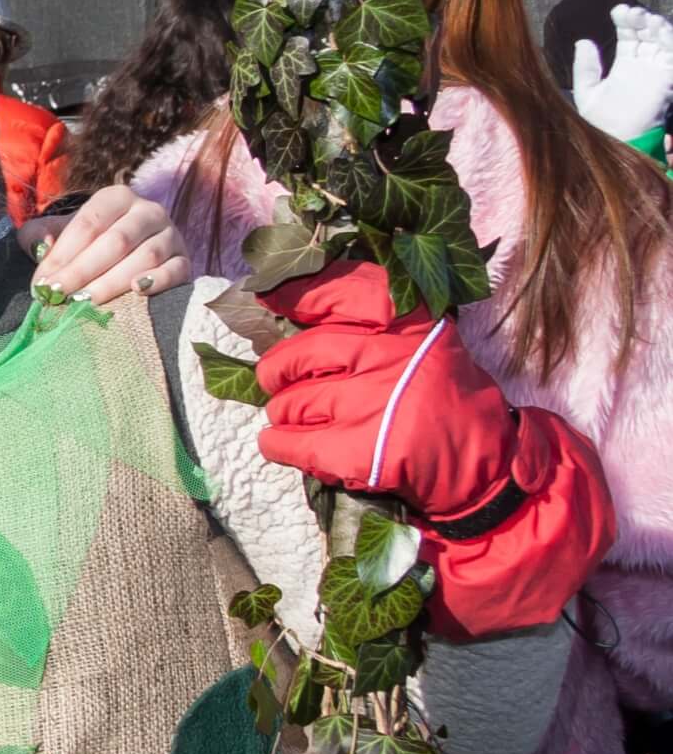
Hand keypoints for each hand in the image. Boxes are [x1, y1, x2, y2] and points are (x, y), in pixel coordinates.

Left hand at [21, 183, 189, 302]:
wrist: (130, 256)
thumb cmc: (87, 244)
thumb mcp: (59, 232)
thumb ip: (38, 235)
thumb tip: (40, 248)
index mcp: (116, 198)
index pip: (88, 224)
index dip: (63, 254)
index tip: (43, 282)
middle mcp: (148, 210)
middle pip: (116, 241)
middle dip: (83, 271)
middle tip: (59, 295)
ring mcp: (171, 234)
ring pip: (145, 256)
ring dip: (113, 281)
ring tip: (85, 301)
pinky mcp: (185, 260)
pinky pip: (176, 270)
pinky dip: (158, 281)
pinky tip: (136, 291)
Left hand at [253, 262, 514, 519]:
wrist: (485, 463)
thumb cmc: (441, 395)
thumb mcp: (424, 340)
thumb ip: (371, 321)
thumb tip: (284, 303)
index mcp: (409, 322)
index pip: (338, 290)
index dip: (295, 292)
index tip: (268, 296)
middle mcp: (388, 357)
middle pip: (297, 353)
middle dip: (277, 370)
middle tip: (279, 380)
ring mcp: (372, 405)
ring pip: (287, 401)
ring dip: (283, 411)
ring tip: (300, 416)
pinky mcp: (359, 451)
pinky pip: (287, 442)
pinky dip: (278, 443)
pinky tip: (285, 442)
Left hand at [573, 3, 672, 142]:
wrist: (617, 141)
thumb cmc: (601, 122)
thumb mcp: (587, 90)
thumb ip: (586, 67)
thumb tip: (582, 41)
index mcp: (626, 65)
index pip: (629, 36)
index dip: (626, 22)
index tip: (619, 10)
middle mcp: (644, 66)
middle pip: (647, 35)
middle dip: (642, 20)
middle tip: (631, 11)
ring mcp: (658, 72)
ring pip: (663, 42)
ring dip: (657, 27)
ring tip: (645, 17)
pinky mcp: (668, 81)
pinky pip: (672, 57)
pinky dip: (669, 41)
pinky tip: (660, 30)